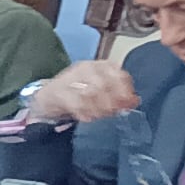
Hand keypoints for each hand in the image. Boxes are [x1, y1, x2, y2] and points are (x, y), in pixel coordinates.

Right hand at [25, 59, 139, 124]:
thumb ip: (118, 95)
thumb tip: (135, 101)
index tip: (129, 103)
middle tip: (114, 112)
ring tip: (101, 116)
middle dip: (112, 101)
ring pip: (90, 93)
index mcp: (100, 65)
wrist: (48, 96)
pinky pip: (75, 103)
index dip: (126, 90)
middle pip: (105, 84)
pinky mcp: (58, 91)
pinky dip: (84, 112)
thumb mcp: (101, 90)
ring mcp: (70, 77)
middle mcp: (86, 67)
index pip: (118, 74)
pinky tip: (88, 118)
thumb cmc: (79, 93)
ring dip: (99, 108)